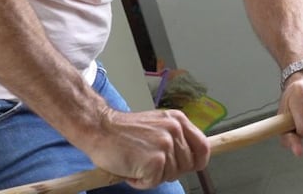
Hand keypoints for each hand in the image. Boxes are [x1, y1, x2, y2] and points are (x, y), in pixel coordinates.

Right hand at [81, 106, 210, 187]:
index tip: (188, 166)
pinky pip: (154, 182)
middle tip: (148, 162)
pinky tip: (130, 169)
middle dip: (169, 170)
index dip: (198, 161)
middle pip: (188, 165)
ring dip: (153, 176)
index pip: (203, 147)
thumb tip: (191, 157)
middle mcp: (175, 130)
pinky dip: (140, 182)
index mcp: (178, 120)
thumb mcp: (157, 125)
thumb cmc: (123, 132)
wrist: (99, 129)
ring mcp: (165, 145)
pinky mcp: (155, 161)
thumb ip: (174, 137)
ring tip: (137, 163)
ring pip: (171, 175)